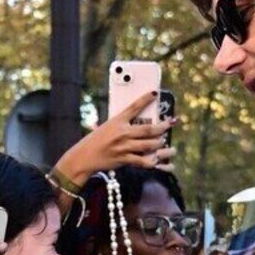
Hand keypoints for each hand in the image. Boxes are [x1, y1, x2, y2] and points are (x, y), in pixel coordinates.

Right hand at [54, 92, 170, 188]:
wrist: (84, 156)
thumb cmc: (96, 140)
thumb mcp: (106, 127)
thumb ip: (121, 124)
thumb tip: (139, 120)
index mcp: (117, 121)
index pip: (133, 107)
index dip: (146, 99)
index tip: (155, 93)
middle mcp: (122, 133)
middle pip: (148, 129)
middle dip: (163, 126)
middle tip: (170, 123)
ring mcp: (123, 147)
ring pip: (149, 144)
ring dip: (160, 143)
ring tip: (164, 141)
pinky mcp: (123, 159)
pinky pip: (143, 161)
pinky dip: (152, 160)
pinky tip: (157, 158)